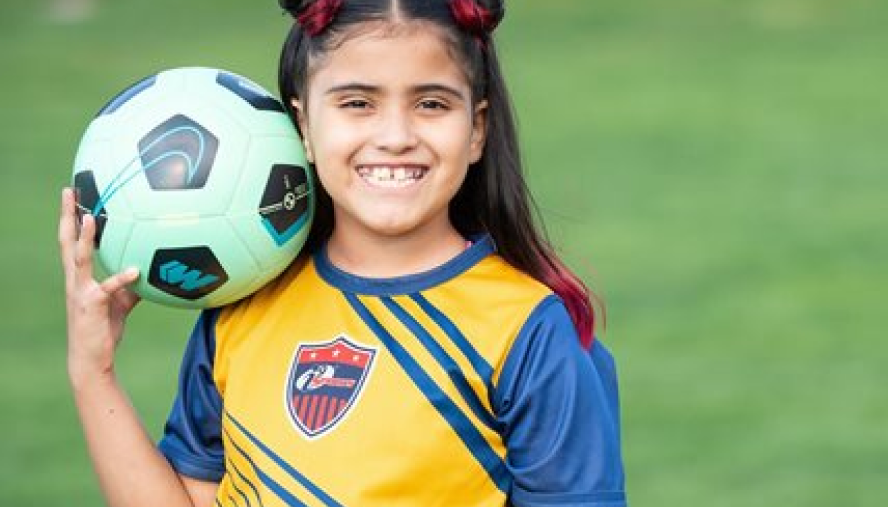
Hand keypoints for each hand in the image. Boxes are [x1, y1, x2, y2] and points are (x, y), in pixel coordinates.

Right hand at [58, 188, 140, 384]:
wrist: (92, 358)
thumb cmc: (104, 329)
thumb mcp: (121, 302)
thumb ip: (131, 285)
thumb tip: (149, 270)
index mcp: (79, 276)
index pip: (71, 240)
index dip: (71, 217)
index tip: (73, 193)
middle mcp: (74, 280)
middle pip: (66, 241)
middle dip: (67, 215)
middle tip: (69, 190)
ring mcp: (80, 292)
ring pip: (78, 259)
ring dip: (83, 238)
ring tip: (88, 217)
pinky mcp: (92, 306)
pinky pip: (108, 289)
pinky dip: (121, 279)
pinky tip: (135, 270)